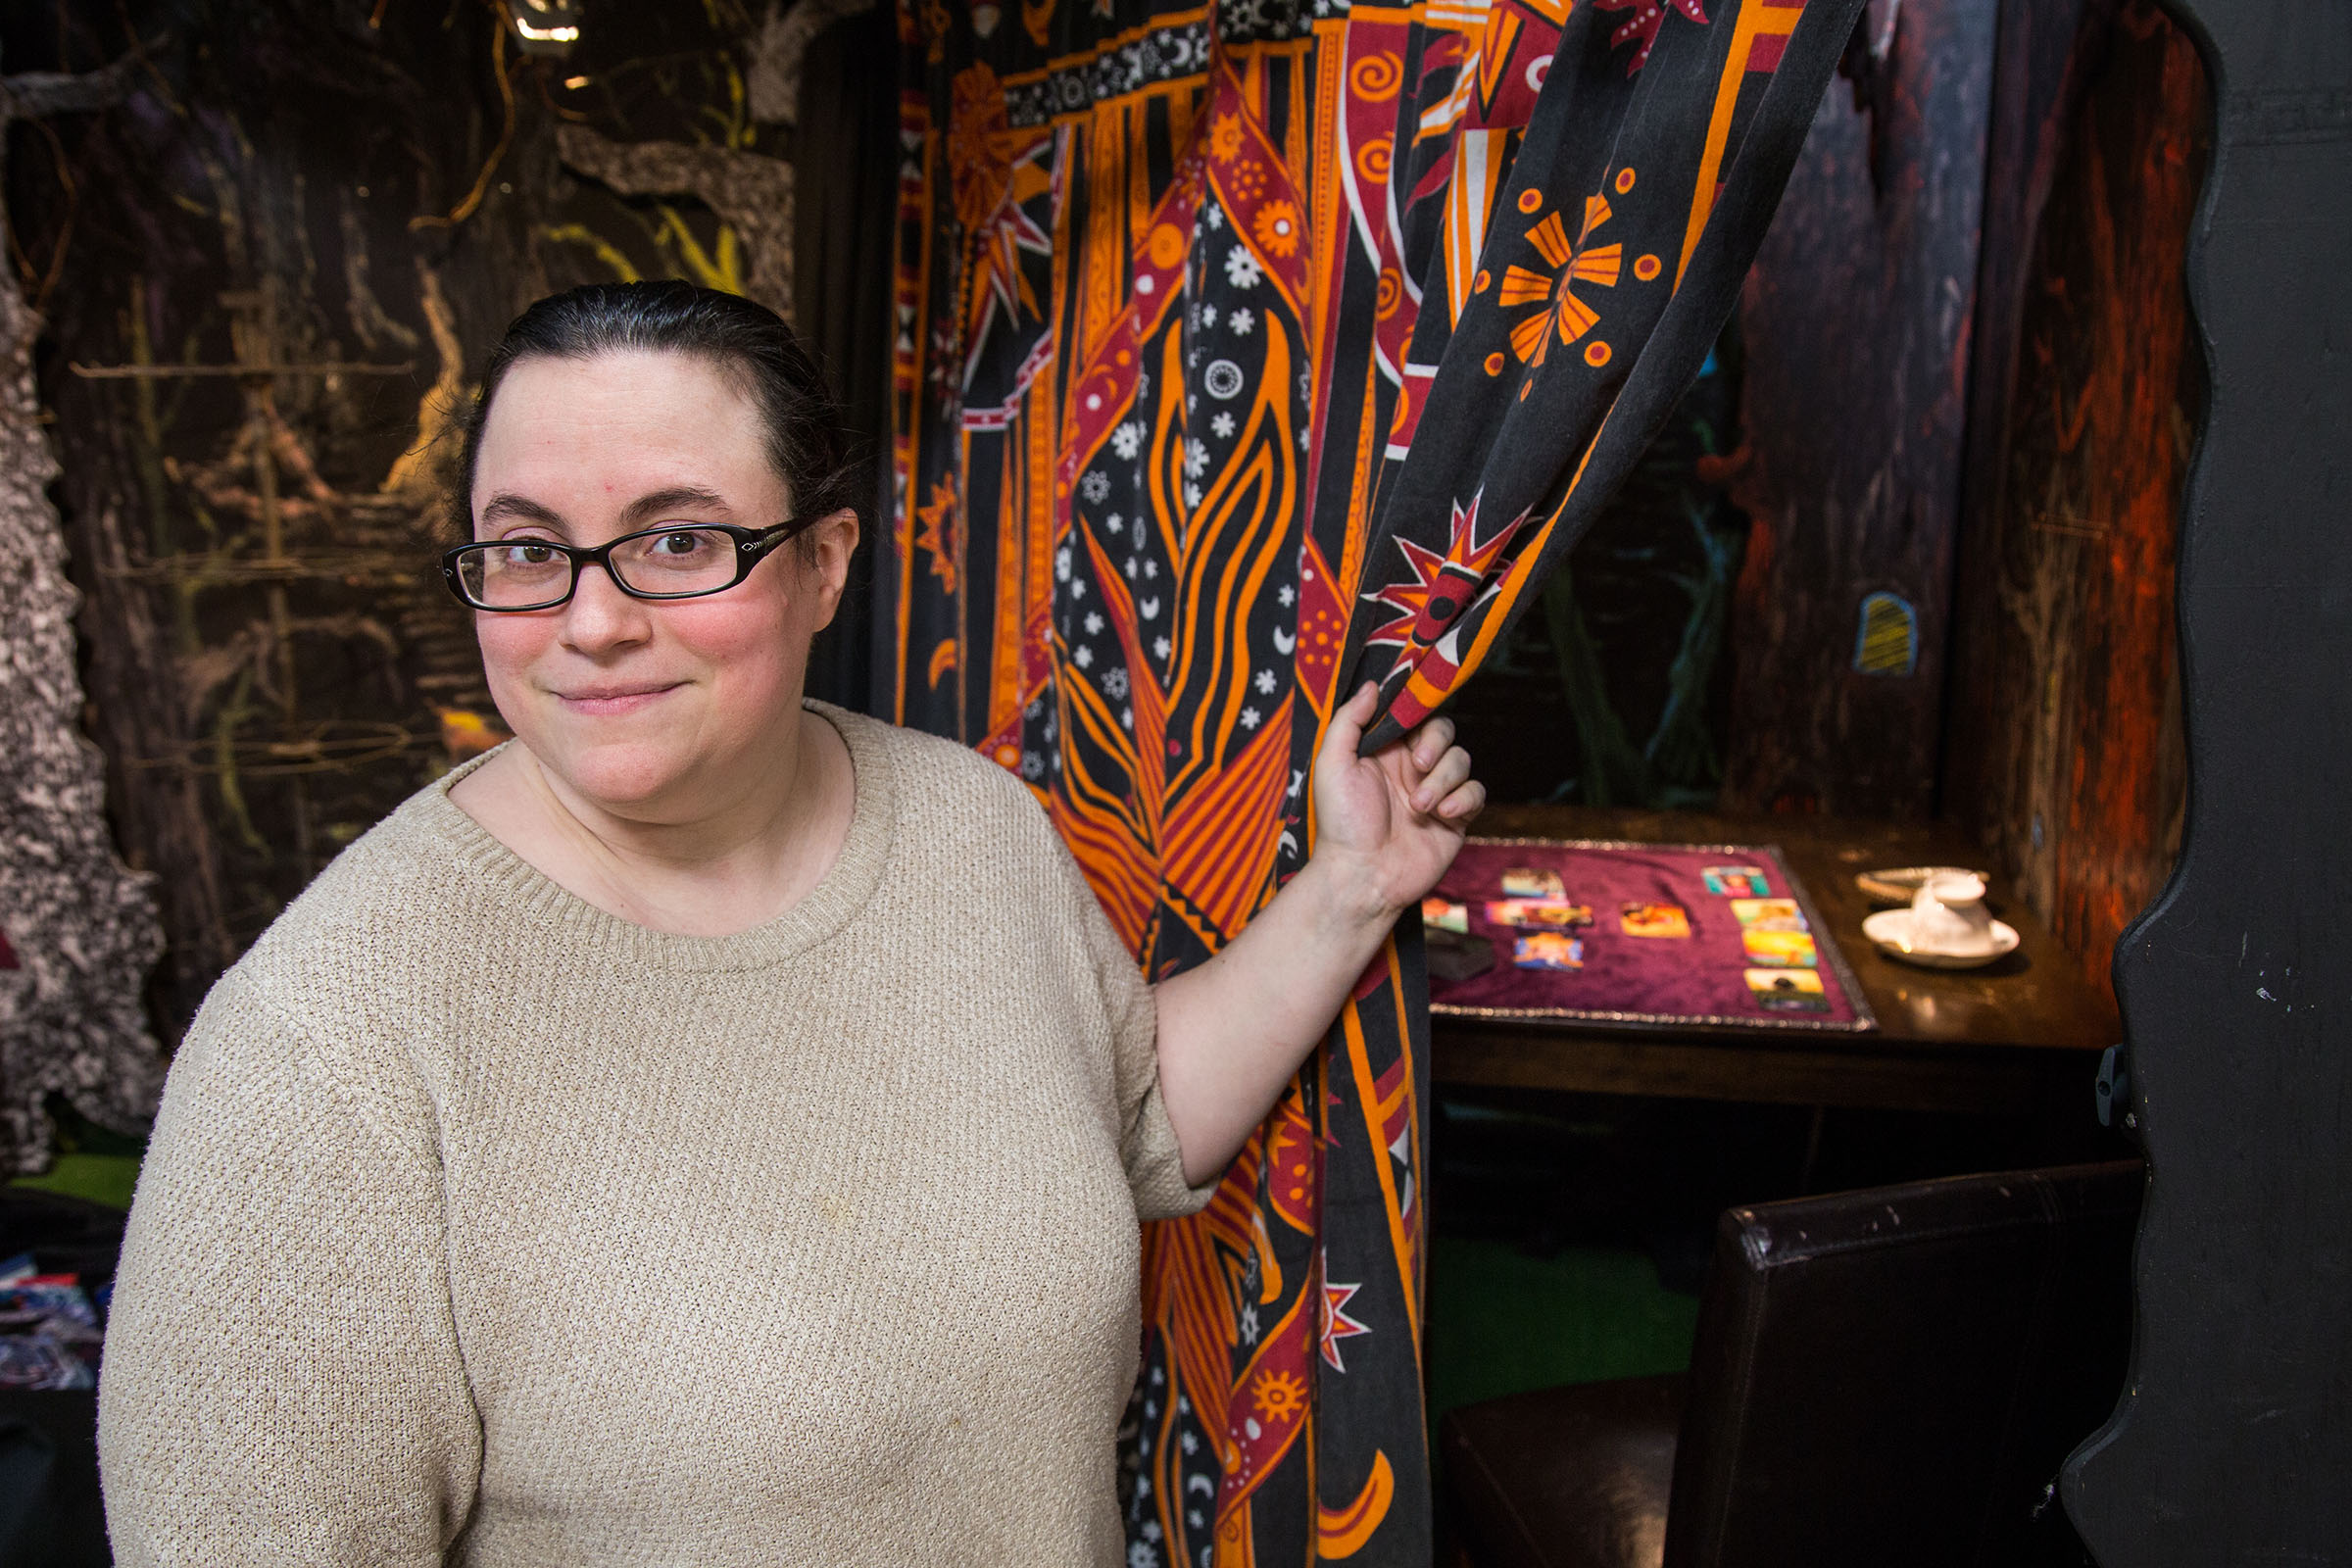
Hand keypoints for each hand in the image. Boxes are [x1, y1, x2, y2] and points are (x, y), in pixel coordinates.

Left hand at [1308, 681, 1485, 922]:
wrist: (1363, 876)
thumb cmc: (1341, 823)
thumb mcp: (1332, 763)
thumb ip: (1349, 721)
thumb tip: (1372, 686)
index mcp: (1384, 751)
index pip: (1413, 715)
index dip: (1419, 712)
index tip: (1414, 717)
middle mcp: (1412, 768)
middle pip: (1444, 731)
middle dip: (1436, 743)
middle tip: (1419, 764)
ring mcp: (1436, 792)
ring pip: (1462, 760)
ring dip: (1444, 779)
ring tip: (1420, 805)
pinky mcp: (1456, 818)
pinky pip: (1476, 792)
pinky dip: (1463, 798)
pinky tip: (1441, 815)